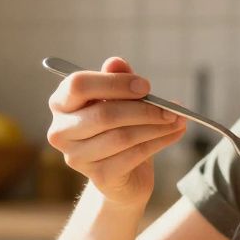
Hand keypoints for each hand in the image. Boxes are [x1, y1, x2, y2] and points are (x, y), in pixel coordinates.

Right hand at [46, 57, 186, 206]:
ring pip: (122, 137)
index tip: (146, 86)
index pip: (79, 85)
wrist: (124, 173)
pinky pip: (133, 155)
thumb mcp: (119, 99)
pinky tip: (174, 134)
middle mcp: (61, 131)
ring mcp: (76, 157)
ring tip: (178, 120)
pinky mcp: (98, 177)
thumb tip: (116, 62)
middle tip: (171, 108)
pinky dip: (159, 142)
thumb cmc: (117, 127)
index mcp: (61, 103)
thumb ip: (116, 79)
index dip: (114, 83)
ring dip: (156, 127)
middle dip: (143, 109)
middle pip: (104, 115)